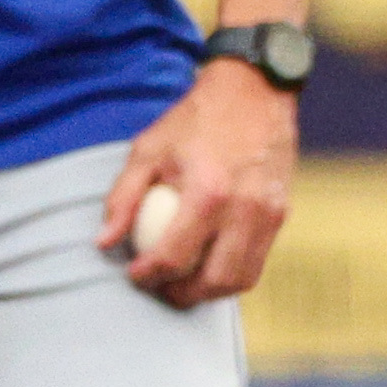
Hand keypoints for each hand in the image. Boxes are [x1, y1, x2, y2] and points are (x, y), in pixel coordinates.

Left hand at [103, 63, 297, 305]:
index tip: (134, 274)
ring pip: (241, 280)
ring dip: (210, 292)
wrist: (254, 92)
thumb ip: (123, 197)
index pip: (175, 257)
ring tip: (185, 283)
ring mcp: (269, 215)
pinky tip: (209, 263)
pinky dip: (231, 273)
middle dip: (181, 294)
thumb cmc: (195, 119)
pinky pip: (257, 262)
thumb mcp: (148, 148)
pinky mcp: (282, 214)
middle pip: (213, 280)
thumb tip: (104, 242)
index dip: (148, 275)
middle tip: (159, 288)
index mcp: (208, 193)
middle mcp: (244, 210)